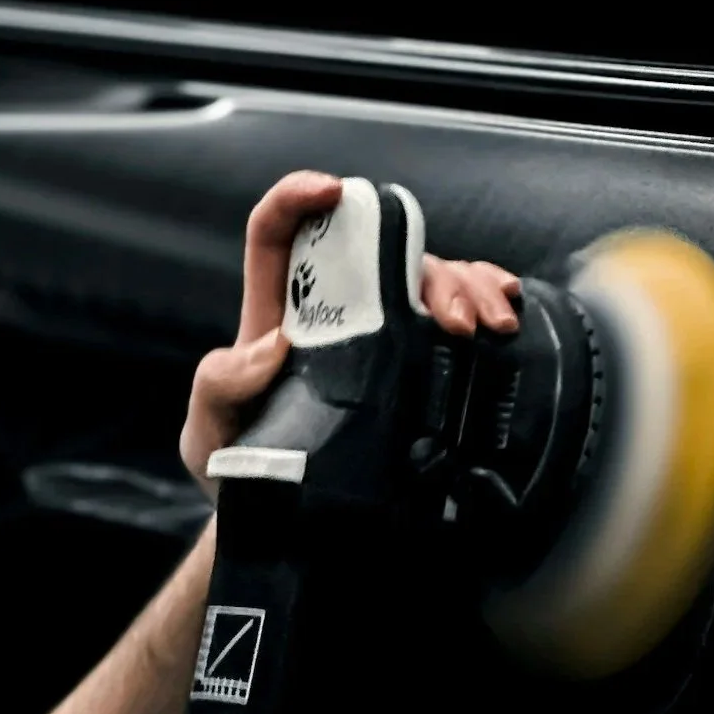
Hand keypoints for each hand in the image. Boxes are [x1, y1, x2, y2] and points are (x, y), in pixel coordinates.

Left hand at [180, 171, 521, 493]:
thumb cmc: (238, 468)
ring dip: (467, 289)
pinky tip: (504, 319)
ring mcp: (373, 334)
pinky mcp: (408, 365)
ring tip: (491, 326)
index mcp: (276, 314)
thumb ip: (221, 386)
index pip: (278, 232)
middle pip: (380, 254)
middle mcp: (329, 312)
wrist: (278, 523)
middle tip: (458, 319)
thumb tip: (272, 346)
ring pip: (424, 279)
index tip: (334, 190)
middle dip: (428, 266)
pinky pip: (448, 317)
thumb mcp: (209, 431)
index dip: (297, 196)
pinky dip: (482, 303)